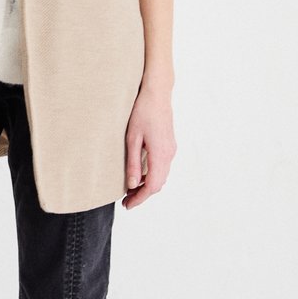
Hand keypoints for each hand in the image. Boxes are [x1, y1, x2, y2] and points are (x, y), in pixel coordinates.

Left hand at [121, 84, 176, 210]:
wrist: (157, 93)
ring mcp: (171, 149)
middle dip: (143, 194)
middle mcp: (169, 154)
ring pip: (161, 176)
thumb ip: (133, 163)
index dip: (140, 199)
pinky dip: (152, 175)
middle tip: (126, 200)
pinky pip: (162, 166)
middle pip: (158, 184)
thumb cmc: (142, 112)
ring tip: (130, 189)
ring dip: (147, 185)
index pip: (152, 186)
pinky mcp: (169, 144)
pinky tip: (139, 174)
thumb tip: (132, 185)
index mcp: (160, 154)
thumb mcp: (132, 138)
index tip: (127, 205)